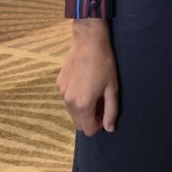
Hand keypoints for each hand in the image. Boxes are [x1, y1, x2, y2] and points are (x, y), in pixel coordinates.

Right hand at [57, 18, 119, 135]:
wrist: (89, 41)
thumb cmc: (104, 63)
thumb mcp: (112, 87)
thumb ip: (111, 110)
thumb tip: (109, 129)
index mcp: (83, 105)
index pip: (88, 130)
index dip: (99, 125)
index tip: (105, 112)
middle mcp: (69, 102)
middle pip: (78, 124)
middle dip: (90, 118)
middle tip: (100, 102)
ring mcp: (62, 93)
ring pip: (72, 112)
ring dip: (82, 109)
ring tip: (93, 91)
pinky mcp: (59, 84)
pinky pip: (67, 99)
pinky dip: (75, 98)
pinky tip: (84, 82)